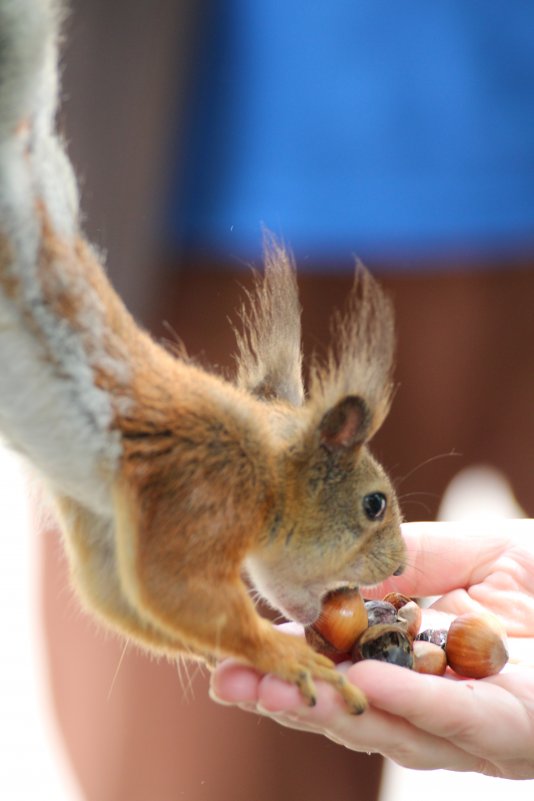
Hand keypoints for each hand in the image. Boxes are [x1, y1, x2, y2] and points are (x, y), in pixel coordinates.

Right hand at [210, 520, 533, 777]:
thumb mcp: (463, 552)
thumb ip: (402, 562)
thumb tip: (330, 578)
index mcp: (415, 660)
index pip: (339, 662)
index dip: (288, 655)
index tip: (237, 640)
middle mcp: (431, 701)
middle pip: (347, 704)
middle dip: (285, 694)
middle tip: (227, 678)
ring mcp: (467, 722)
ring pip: (385, 723)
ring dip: (324, 706)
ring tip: (266, 687)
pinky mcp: (507, 729)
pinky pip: (450, 716)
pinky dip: (406, 701)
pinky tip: (362, 684)